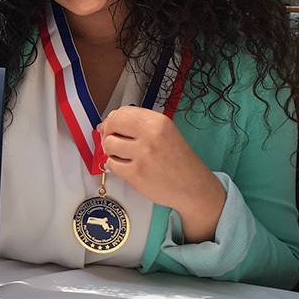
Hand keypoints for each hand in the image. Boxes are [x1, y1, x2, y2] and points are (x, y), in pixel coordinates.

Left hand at [100, 106, 224, 242]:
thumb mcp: (165, 132)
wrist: (193, 186)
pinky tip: (129, 167)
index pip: (122, 111)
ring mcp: (143, 154)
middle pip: (112, 124)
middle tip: (116, 140)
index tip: (112, 127)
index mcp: (158, 122)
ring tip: (125, 156)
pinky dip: (116, 166)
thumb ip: (138, 124)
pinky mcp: (136, 173)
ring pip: (108, 144)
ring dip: (112, 151)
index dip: (113, 120)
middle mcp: (151, 135)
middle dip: (109, 132)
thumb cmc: (178, 160)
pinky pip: (111, 164)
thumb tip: (106, 124)